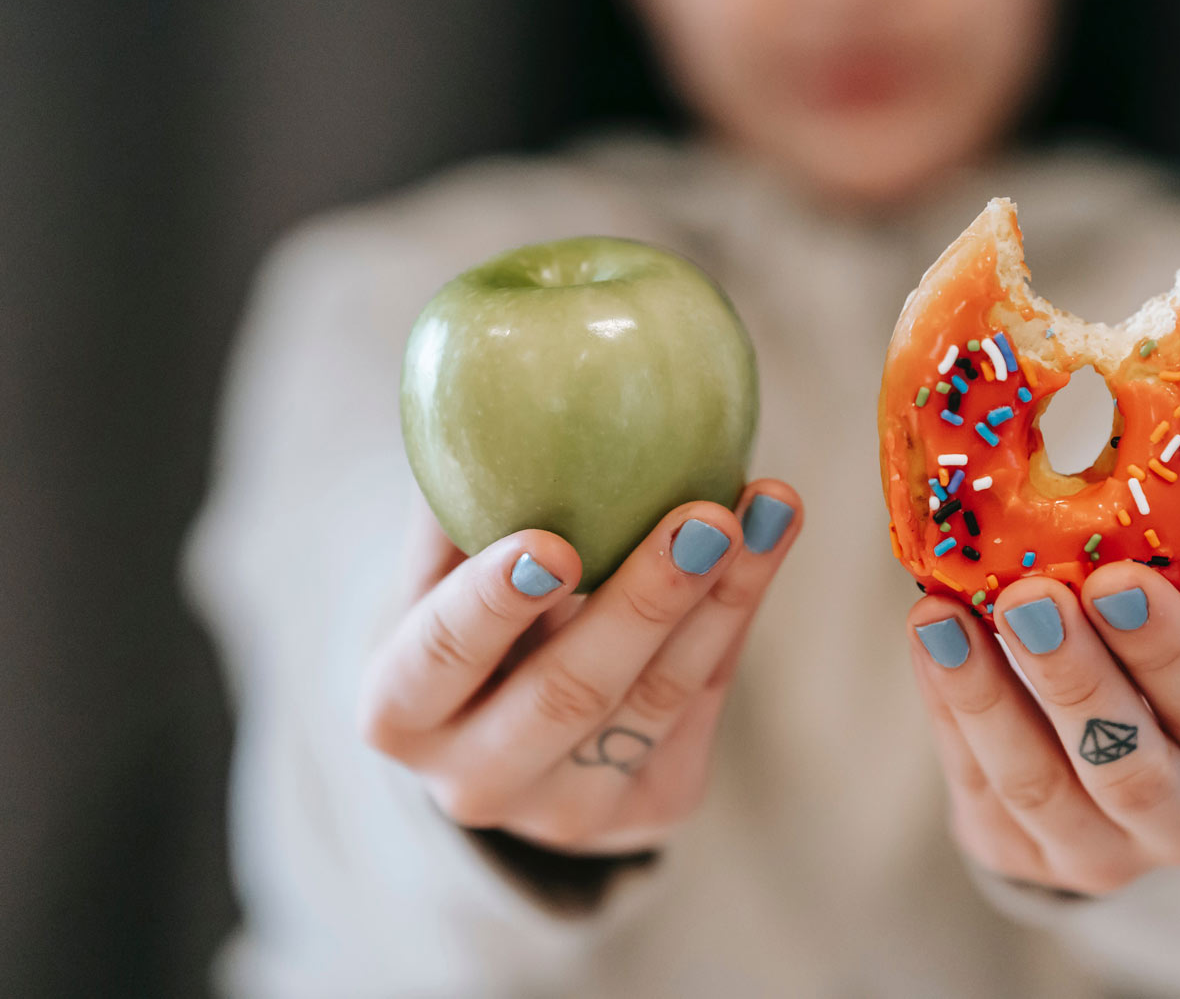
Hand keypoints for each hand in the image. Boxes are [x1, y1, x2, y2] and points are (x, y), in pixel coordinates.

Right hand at [358, 480, 800, 853]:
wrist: (507, 734)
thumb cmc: (464, 616)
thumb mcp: (437, 571)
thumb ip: (457, 500)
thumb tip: (491, 380)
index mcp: (399, 712)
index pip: (440, 659)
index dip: (491, 604)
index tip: (551, 542)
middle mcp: (476, 782)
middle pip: (568, 693)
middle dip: (645, 602)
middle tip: (704, 516)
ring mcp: (568, 812)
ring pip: (657, 700)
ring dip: (723, 596)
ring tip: (767, 507)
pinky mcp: (652, 808)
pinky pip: (704, 702)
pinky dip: (737, 613)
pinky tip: (768, 539)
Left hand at [908, 563, 1179, 895]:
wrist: (1109, 758)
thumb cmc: (1149, 660)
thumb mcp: (1174, 625)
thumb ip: (1142, 585)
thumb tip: (1073, 492)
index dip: (1169, 648)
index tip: (1116, 579)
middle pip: (1131, 767)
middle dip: (1073, 677)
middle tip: (1028, 597)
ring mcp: (1101, 855)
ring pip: (1038, 785)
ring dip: (984, 694)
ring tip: (942, 617)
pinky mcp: (1017, 857)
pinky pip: (975, 781)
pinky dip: (946, 705)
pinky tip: (929, 639)